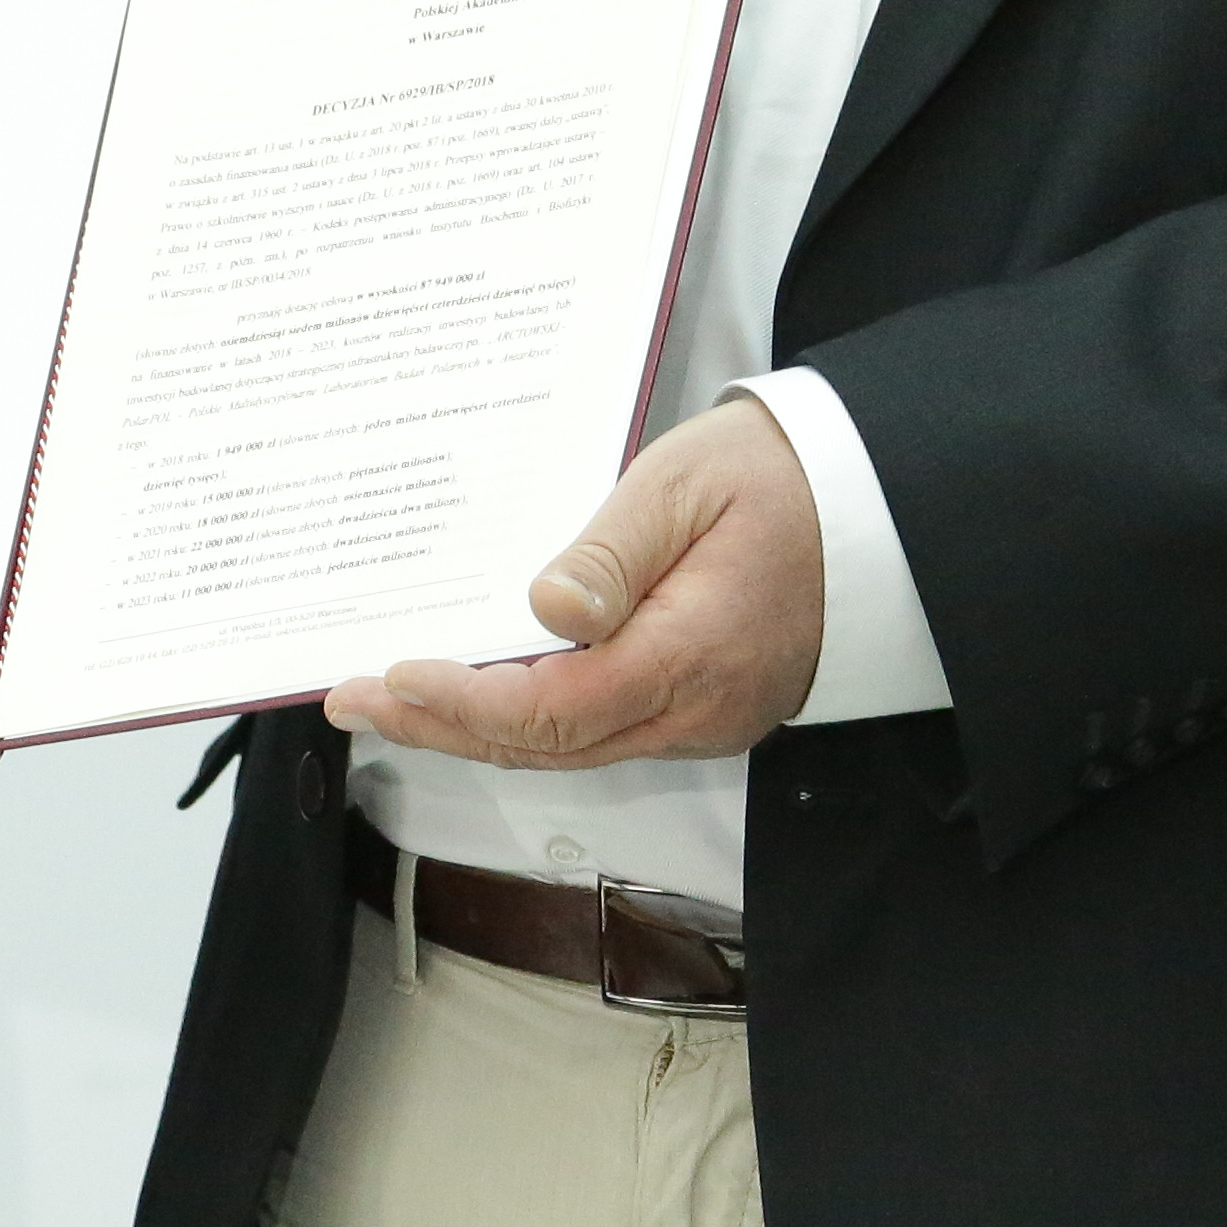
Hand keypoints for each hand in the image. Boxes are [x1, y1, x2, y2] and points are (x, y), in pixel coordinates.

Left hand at [327, 394, 825, 769]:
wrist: (873, 505)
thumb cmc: (779, 479)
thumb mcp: (687, 485)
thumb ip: (611, 552)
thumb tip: (542, 609)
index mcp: (690, 655)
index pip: (552, 708)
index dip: (463, 703)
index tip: (393, 677)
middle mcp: (695, 711)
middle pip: (547, 745)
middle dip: (443, 726)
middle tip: (353, 699)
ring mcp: (702, 720)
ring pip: (569, 748)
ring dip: (478, 730)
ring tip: (394, 702)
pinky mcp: (702, 709)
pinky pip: (599, 731)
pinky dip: (529, 721)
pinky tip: (481, 693)